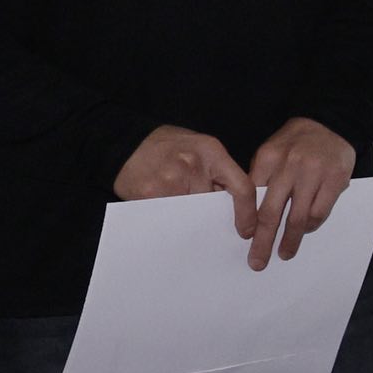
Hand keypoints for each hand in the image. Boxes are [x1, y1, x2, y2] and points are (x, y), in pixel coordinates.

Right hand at [115, 126, 252, 243]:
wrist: (124, 141)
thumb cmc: (167, 145)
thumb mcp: (200, 147)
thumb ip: (219, 171)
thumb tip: (236, 206)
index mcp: (212, 151)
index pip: (242, 187)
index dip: (248, 213)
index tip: (246, 231)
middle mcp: (193, 165)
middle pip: (214, 205)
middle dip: (214, 216)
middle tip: (211, 225)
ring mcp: (170, 181)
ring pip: (193, 215)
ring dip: (192, 219)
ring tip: (185, 215)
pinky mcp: (150, 195)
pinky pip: (171, 218)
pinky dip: (173, 220)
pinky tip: (170, 216)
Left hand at [244, 117, 355, 271]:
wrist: (329, 123)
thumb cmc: (295, 142)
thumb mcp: (270, 152)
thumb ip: (261, 178)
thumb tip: (252, 213)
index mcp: (268, 159)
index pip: (252, 196)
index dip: (248, 221)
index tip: (245, 239)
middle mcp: (289, 166)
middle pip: (271, 212)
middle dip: (263, 241)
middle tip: (257, 261)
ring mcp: (314, 174)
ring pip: (298, 217)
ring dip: (290, 240)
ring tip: (285, 253)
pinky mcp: (335, 180)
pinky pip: (320, 211)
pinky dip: (311, 225)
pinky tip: (306, 230)